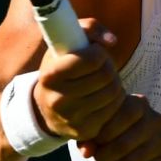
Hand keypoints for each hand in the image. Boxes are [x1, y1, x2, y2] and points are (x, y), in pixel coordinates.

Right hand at [32, 20, 124, 141]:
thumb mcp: (66, 42)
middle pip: (106, 76)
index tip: (94, 52)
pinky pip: (114, 111)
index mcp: (50, 75)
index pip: (91, 59)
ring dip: (114, 83)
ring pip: (114, 93)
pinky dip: (115, 101)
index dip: (98, 52)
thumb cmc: (61, 67)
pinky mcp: (84, 131)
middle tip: (101, 67)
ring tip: (103, 81)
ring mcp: (71, 118)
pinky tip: (103, 97)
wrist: (46, 108)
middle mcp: (58, 99)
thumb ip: (90, 28)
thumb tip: (112, 41)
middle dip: (108, 67)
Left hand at [78, 94, 160, 160]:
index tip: (93, 145)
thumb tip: (85, 152)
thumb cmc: (123, 136)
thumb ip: (90, 138)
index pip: (115, 116)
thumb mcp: (106, 132)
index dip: (100, 134)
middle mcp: (154, 118)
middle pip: (123, 143)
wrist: (157, 151)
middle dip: (105, 156)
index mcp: (137, 104)